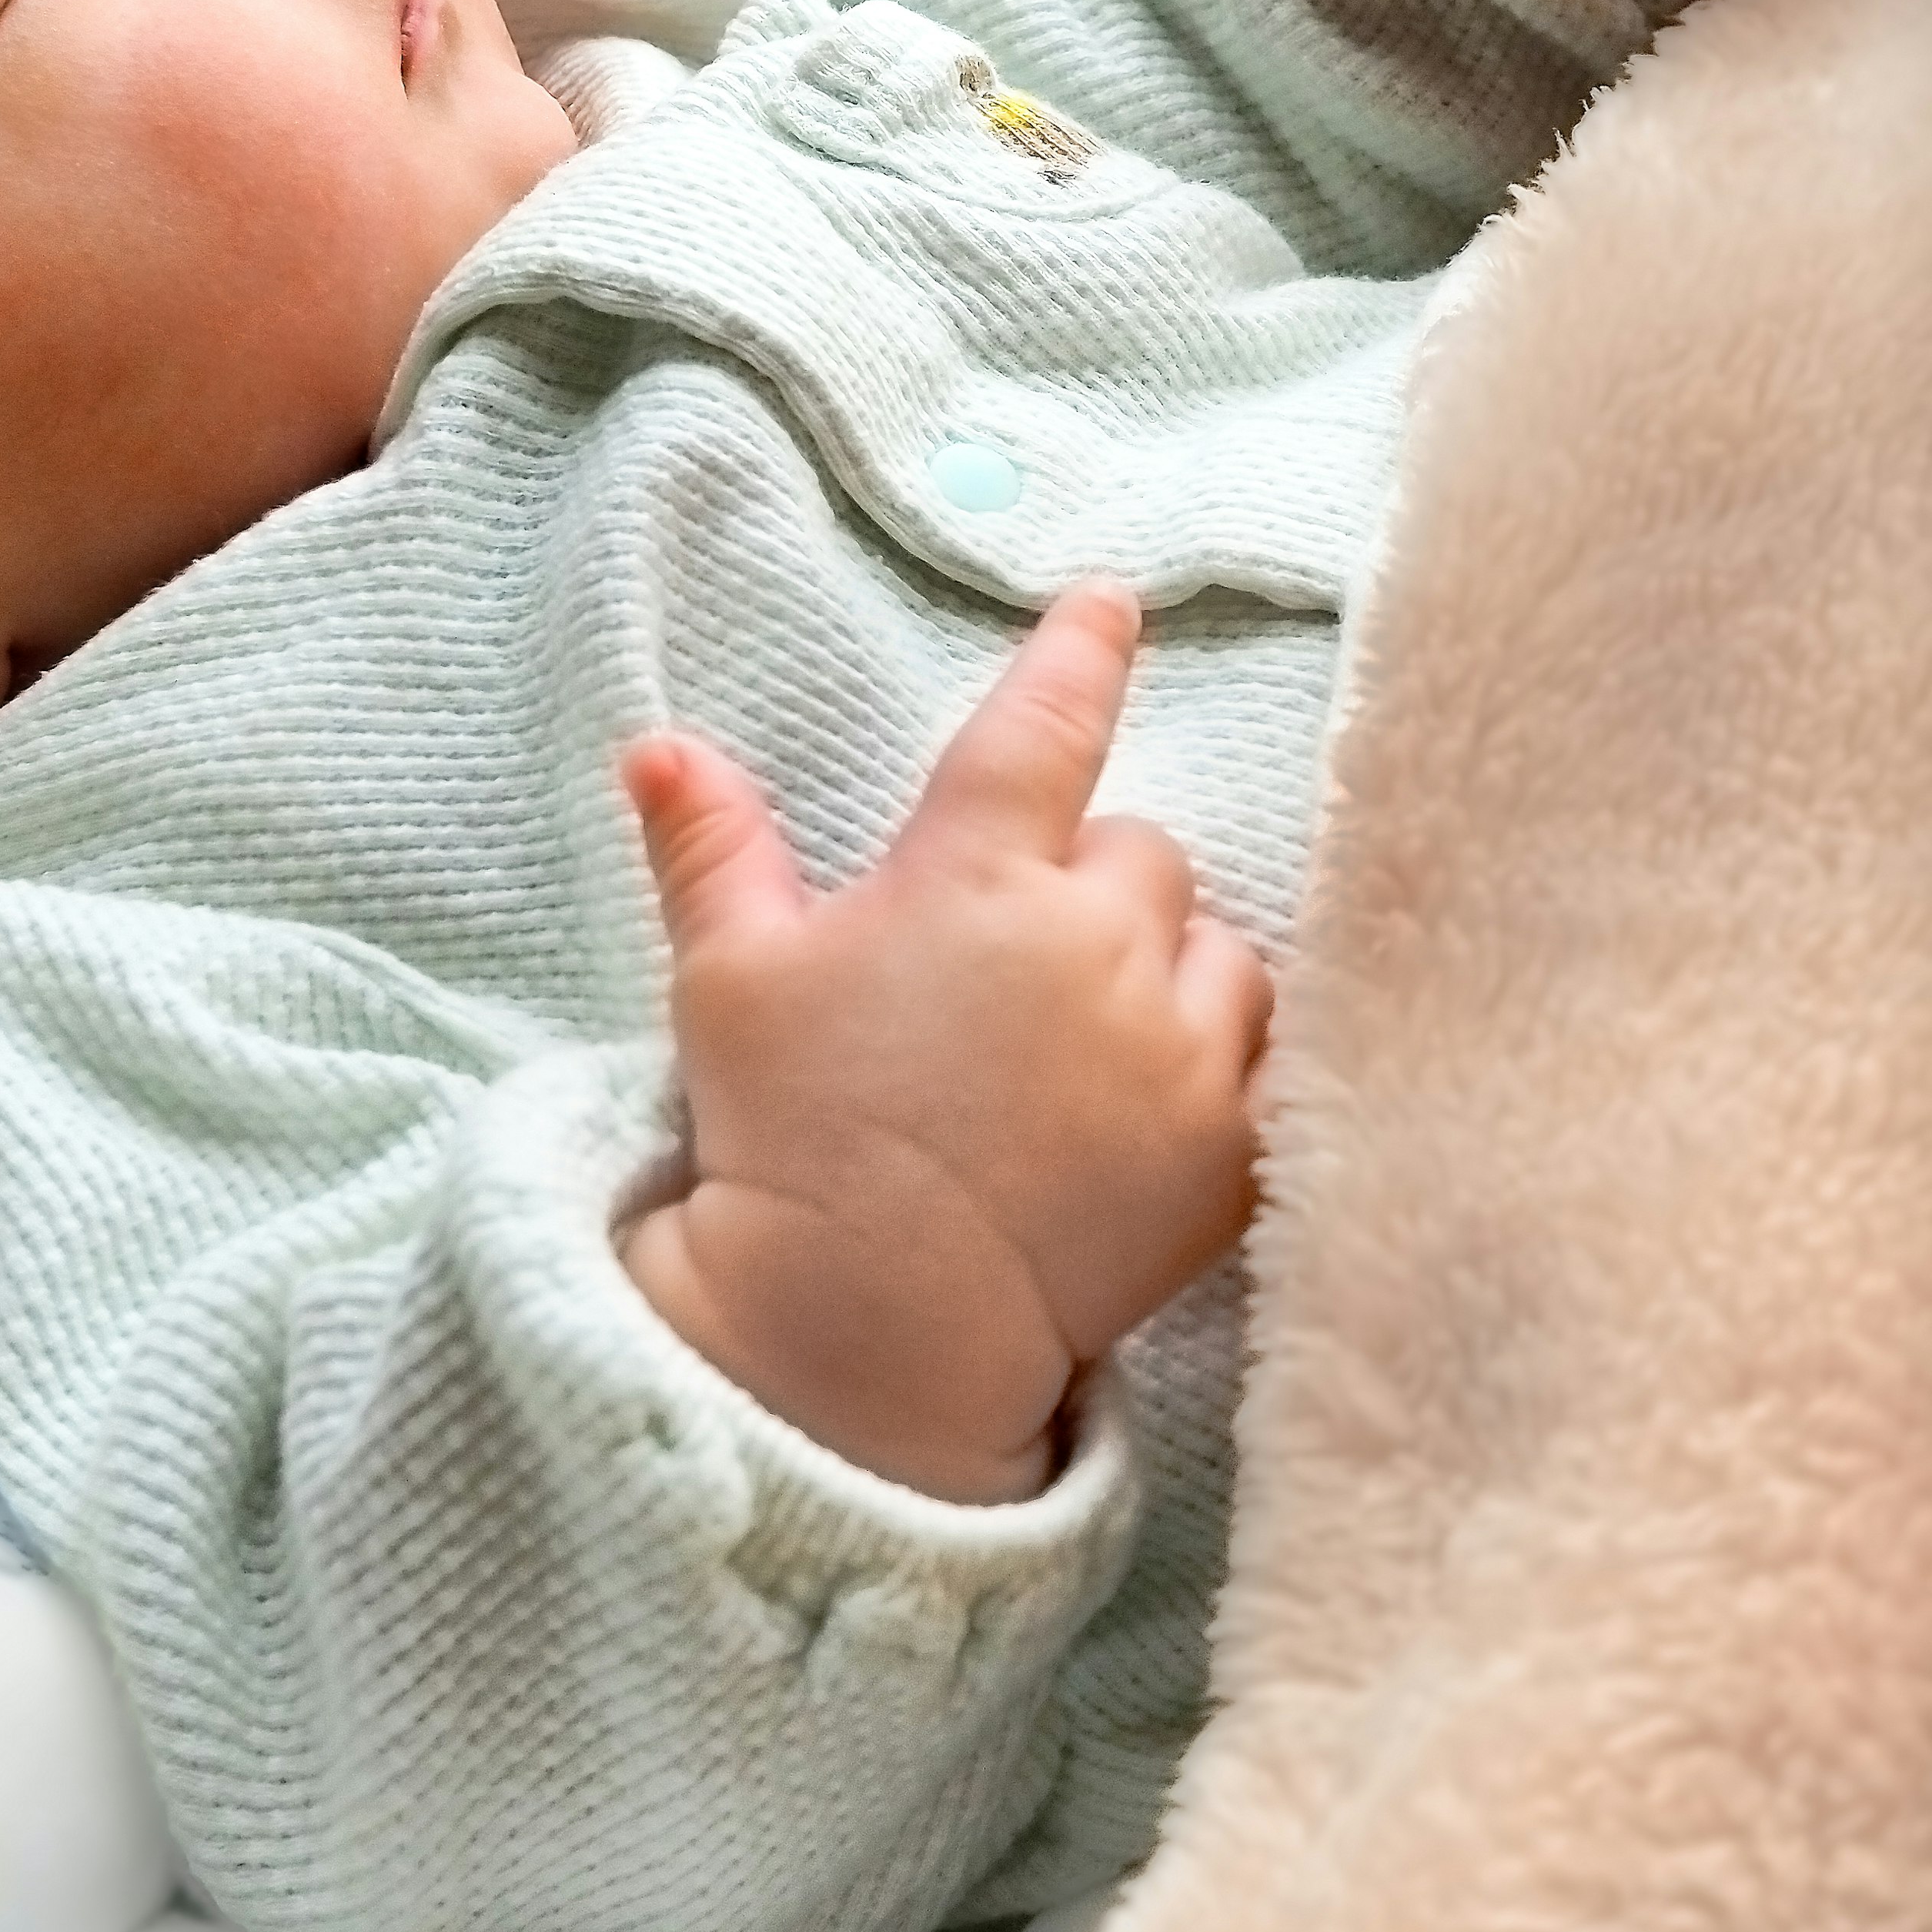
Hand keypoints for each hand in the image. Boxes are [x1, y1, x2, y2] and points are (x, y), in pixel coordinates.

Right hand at [615, 581, 1273, 1503]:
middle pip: (1140, 851)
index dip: (1079, 653)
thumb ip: (712, 850)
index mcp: (974, 879)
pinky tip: (1157, 1099)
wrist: (870, 1325)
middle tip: (1009, 970)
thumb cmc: (788, 1132)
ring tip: (1088, 1044)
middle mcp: (1095, 943)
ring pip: (1221, 947)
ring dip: (1169, 969)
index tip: (1110, 606)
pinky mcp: (1231, 1148)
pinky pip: (1272, 1055)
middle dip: (1088, 887)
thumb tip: (658, 745)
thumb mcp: (729, 979)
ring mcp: (1177, 1048)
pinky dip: (1226, 1060)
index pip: (1044, 728)